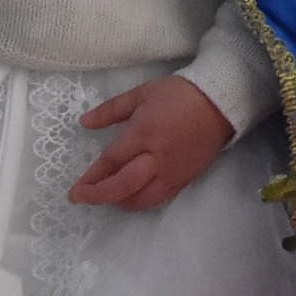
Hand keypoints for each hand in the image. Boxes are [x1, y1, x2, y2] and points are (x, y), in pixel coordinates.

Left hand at [74, 74, 233, 208]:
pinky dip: (139, 202)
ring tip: (105, 197)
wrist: (220, 102)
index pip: (111, 162)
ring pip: (141, 199)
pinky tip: (130, 197)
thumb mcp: (142, 93)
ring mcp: (172, 172)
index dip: (91, 178)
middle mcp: (156, 157)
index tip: (75, 188)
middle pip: (122, 186)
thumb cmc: (178, 94)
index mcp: (143, 132)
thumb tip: (84, 123)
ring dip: (118, 202)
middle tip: (81, 198)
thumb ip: (111, 110)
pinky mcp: (185, 180)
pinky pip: (158, 199)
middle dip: (98, 196)